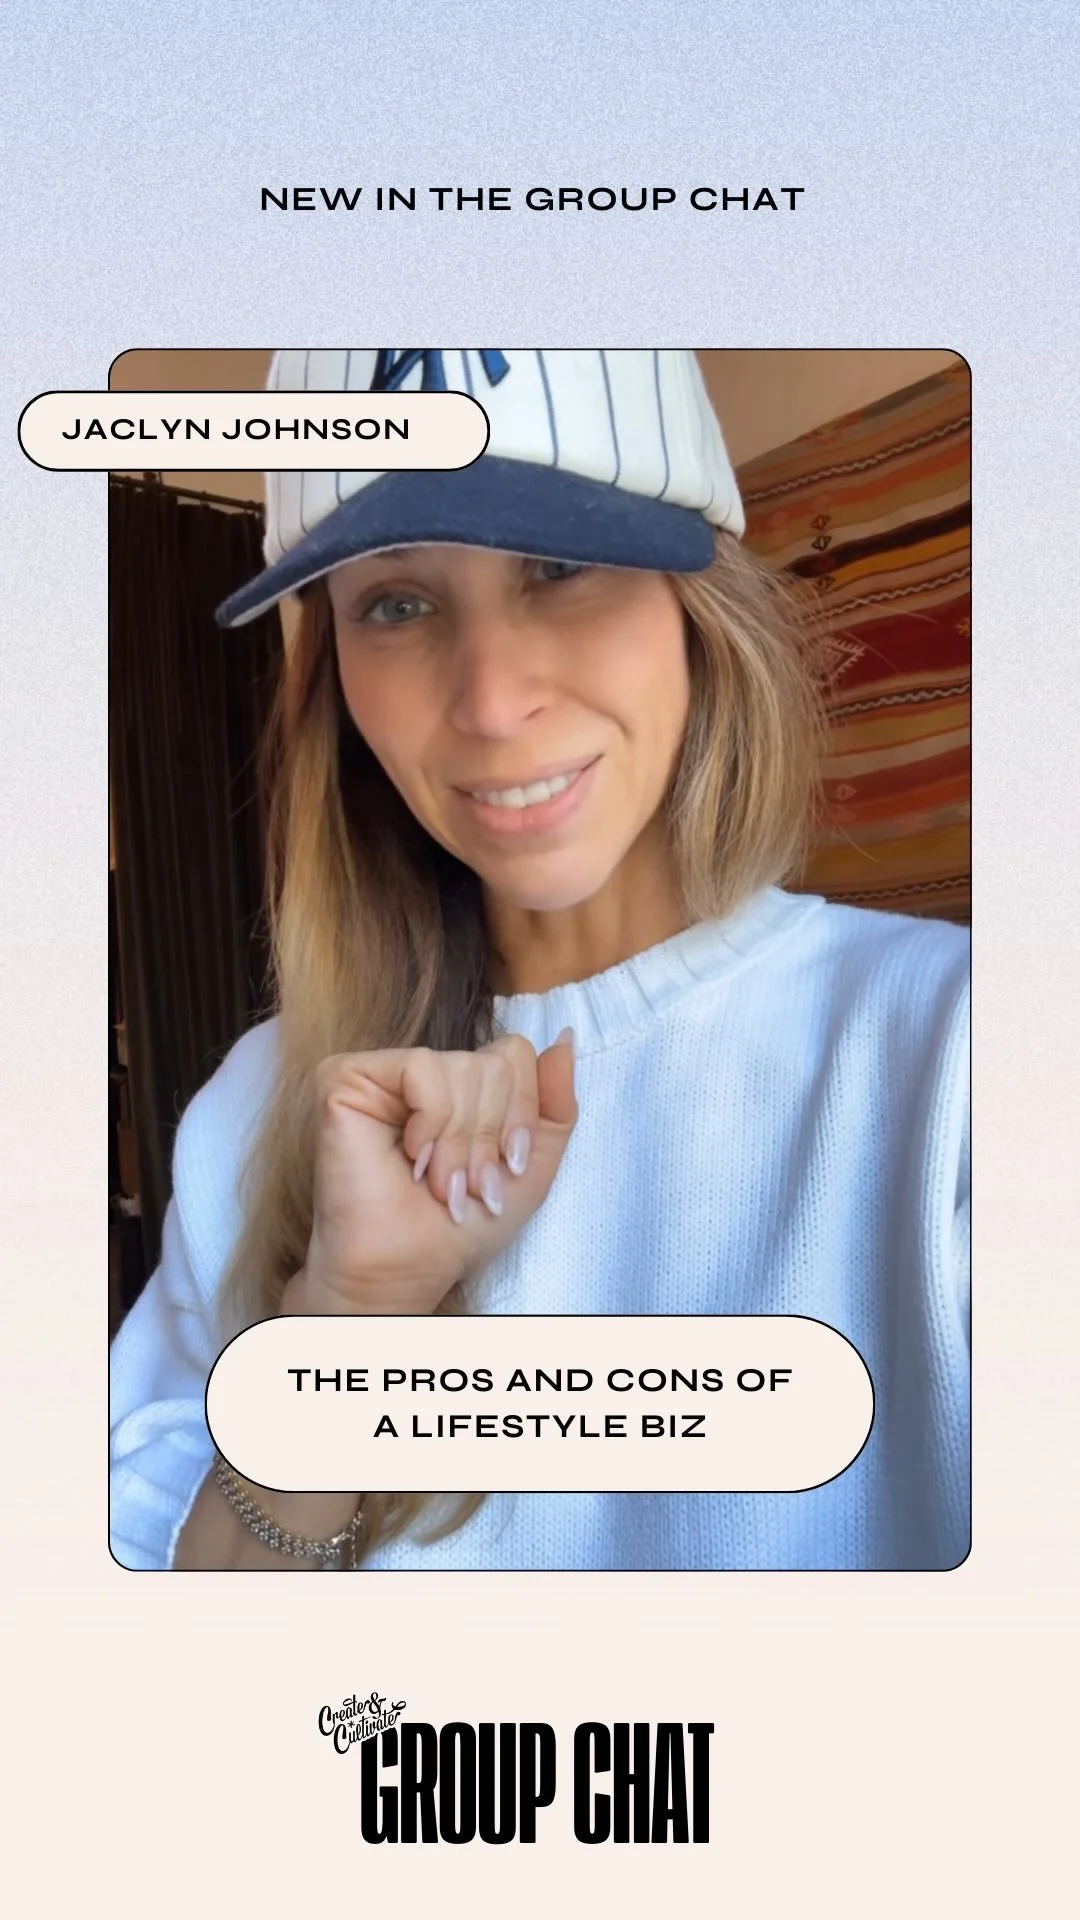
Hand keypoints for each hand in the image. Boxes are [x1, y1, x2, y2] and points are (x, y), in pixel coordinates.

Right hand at [284, 1030, 577, 1315]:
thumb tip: (566, 1039)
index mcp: (464, 1086)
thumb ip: (556, 1104)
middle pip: (495, 1062)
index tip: (507, 1166)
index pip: (517, 1055)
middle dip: (491, 1135)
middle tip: (465, 1183)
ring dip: (462, 1140)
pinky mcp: (348, 1077)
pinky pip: (422, 1067)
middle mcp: (426, 1072)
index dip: (521, 1115)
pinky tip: (413, 1154)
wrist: (406, 1268)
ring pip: (463, 1065)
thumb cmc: (461, 1227)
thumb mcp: (533, 1167)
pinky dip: (432, 1119)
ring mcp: (384, 1071)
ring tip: (439, 1180)